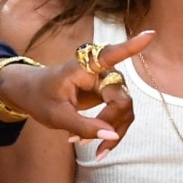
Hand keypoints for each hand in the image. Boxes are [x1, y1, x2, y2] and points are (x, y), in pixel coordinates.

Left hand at [0, 31, 154, 152]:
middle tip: (88, 146)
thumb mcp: (55, 115)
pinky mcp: (109, 94)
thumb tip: (112, 135)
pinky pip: (120, 115)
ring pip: (125, 110)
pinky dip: (111, 130)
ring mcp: (108, 83)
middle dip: (111, 125)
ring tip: (90, 148)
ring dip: (113, 131)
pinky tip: (95, 142)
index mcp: (84, 68)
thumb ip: (83, 126)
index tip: (150, 34)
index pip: (110, 55)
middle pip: (121, 100)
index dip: (131, 47)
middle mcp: (102, 72)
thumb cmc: (40, 97)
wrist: (32, 94)